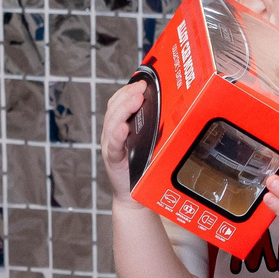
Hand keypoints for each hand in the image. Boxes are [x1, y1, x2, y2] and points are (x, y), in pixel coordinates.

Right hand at [100, 79, 149, 198]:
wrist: (133, 194)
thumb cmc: (140, 168)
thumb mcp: (147, 141)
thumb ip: (150, 126)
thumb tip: (167, 108)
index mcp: (120, 126)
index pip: (118, 102)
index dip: (128, 90)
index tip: (142, 82)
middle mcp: (112, 134)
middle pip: (114, 108)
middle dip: (127, 95)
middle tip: (141, 88)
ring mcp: (111, 146)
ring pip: (112, 122)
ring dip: (124, 109)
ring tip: (135, 100)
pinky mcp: (113, 159)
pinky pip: (114, 145)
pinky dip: (118, 135)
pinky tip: (124, 128)